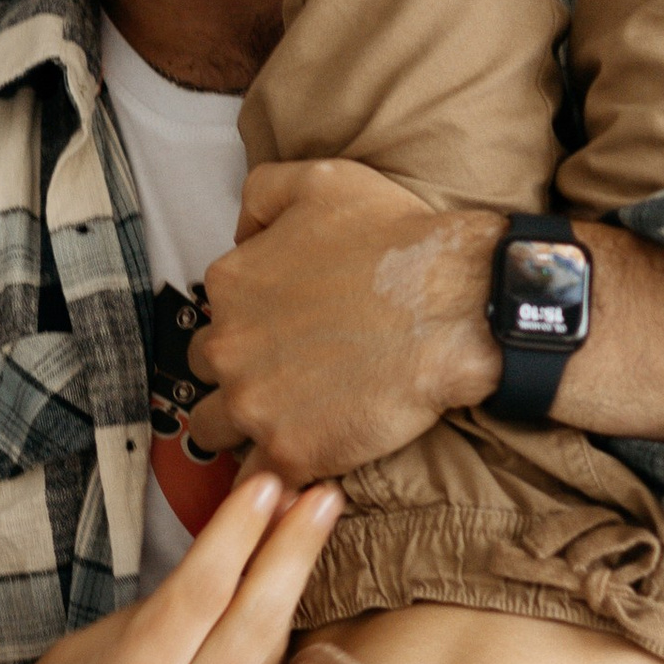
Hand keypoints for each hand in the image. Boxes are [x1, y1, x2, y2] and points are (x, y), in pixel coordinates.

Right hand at [0, 467, 341, 663]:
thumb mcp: (87, 650)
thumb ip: (157, 614)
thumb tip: (221, 567)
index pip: (203, 591)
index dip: (239, 533)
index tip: (266, 485)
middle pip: (255, 620)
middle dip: (292, 550)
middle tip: (320, 494)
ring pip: (270, 652)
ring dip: (295, 586)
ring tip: (312, 528)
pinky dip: (280, 633)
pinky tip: (291, 593)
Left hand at [183, 160, 498, 474]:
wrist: (456, 305)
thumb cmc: (397, 238)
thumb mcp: (320, 180)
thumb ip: (261, 196)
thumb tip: (240, 234)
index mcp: (230, 285)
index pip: (215, 314)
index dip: (248, 325)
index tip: (282, 333)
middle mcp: (228, 346)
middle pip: (207, 372)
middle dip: (236, 375)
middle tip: (283, 379)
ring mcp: (254, 404)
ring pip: (212, 430)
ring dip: (240, 430)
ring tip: (281, 428)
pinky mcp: (290, 452)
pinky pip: (255, 483)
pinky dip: (269, 482)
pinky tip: (294, 473)